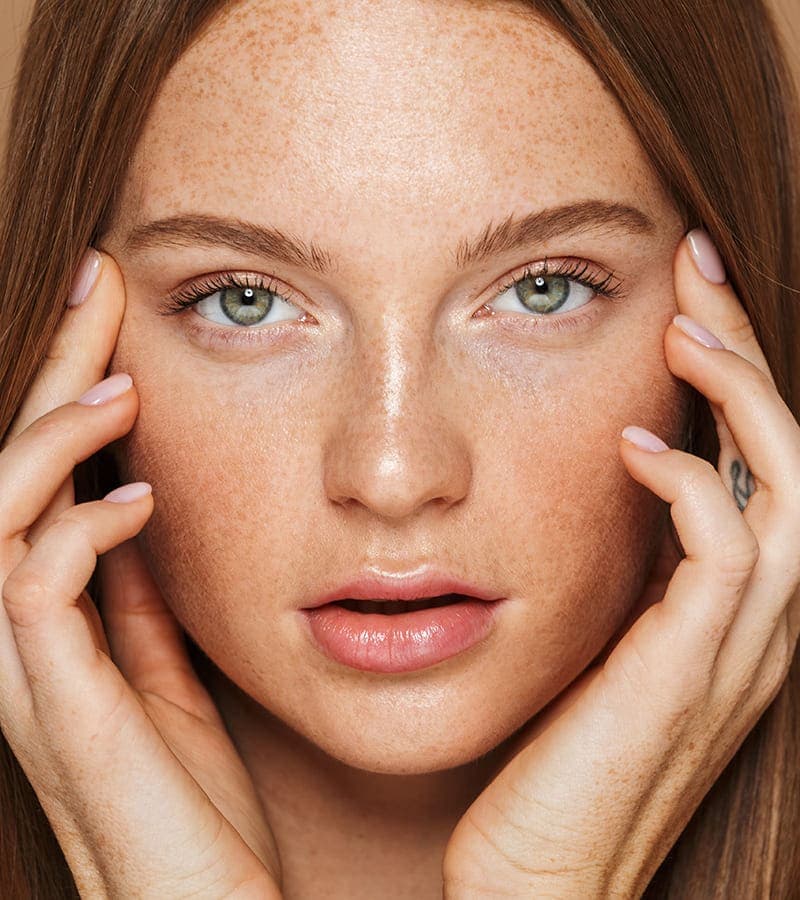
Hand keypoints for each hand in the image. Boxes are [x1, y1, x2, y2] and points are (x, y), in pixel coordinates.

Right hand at [0, 251, 281, 898]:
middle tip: (96, 284)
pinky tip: (138, 503)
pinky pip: (34, 594)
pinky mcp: (58, 710)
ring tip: (118, 386)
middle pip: (8, 470)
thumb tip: (137, 518)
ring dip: (49, 439)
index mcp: (52, 621)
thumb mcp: (164, 675)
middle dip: (48, 371)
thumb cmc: (188, 801)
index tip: (110, 315)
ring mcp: (27, 672)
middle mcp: (18, 635)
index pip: (45, 475)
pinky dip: (79, 531)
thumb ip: (137, 602)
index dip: (67, 388)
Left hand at [441, 232, 799, 897]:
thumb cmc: (563, 756)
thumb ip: (633, 573)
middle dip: (751, 355)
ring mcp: (737, 649)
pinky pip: (728, 553)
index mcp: (737, 610)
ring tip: (687, 329)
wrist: (546, 875)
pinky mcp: (691, 671)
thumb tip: (620, 486)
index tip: (690, 307)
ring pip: (790, 486)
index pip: (765, 462)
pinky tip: (633, 445)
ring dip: (744, 397)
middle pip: (795, 452)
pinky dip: (693, 484)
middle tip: (699, 274)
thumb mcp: (609, 643)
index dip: (739, 377)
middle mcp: (760, 621)